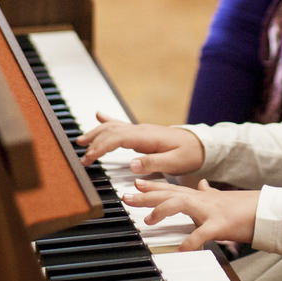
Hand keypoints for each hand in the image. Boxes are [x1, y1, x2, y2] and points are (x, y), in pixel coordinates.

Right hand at [77, 113, 204, 176]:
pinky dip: (108, 121)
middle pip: (111, 131)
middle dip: (94, 142)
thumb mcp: (175, 162)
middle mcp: (141, 131)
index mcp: (147, 137)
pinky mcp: (142, 133)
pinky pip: (121, 125)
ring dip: (96, 133)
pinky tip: (99, 115)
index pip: (117, 138)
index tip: (89, 157)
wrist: (200, 144)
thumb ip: (153, 162)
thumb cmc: (190, 153)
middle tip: (82, 157)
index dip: (101, 147)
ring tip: (81, 141)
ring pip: (113, 127)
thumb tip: (132, 165)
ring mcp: (140, 130)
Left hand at [123, 178, 260, 251]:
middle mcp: (201, 200)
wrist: (265, 210)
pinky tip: (180, 251)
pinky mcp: (221, 225)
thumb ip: (209, 192)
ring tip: (148, 220)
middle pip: (169, 194)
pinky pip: (203, 233)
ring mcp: (210, 211)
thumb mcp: (221, 197)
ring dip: (163, 210)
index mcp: (200, 196)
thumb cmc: (243, 207)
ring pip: (181, 204)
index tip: (134, 183)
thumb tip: (202, 184)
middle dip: (146, 195)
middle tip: (125, 197)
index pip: (171, 188)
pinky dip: (191, 242)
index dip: (151, 186)